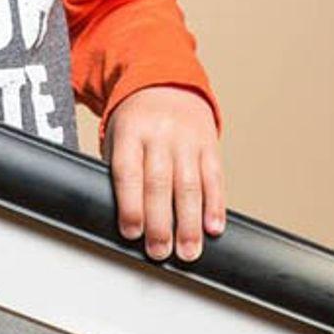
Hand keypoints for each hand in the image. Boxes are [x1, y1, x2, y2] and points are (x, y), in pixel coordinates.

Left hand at [103, 86, 224, 261]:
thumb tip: (122, 217)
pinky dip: (215, 206)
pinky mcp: (209, 145)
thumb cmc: (136, 121)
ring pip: (190, 184)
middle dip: (161, 223)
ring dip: (189, 223)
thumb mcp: (117, 137)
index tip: (132, 233)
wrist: (166, 83)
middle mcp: (160, 134)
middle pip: (160, 183)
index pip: (129, 173)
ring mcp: (187, 139)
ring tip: (187, 250)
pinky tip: (213, 227)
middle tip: (160, 251)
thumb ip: (120, 171)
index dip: (131, 206)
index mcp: (130, 132)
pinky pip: (214, 177)